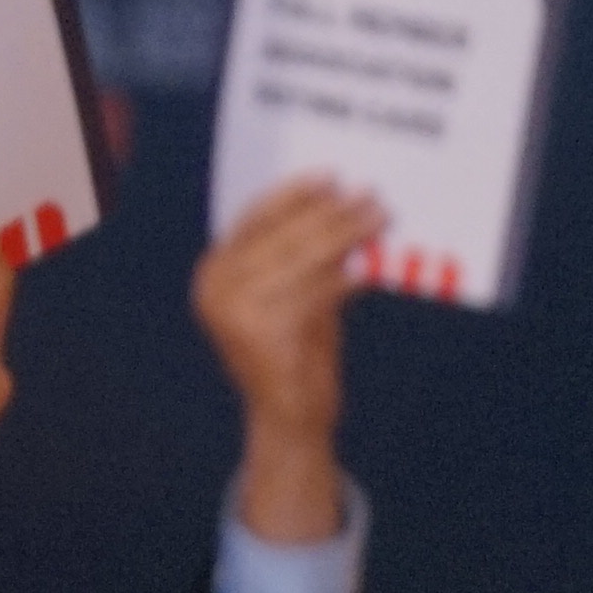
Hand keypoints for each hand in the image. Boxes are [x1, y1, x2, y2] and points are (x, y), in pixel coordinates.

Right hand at [194, 177, 382, 541]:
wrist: (287, 416)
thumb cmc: (293, 349)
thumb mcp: (288, 294)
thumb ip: (298, 255)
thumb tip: (341, 204)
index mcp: (212, 275)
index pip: (253, 219)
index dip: (293, 194)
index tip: (331, 176)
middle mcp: (217, 291)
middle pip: (283, 234)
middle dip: (332, 212)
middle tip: (371, 195)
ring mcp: (239, 313)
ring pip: (305, 257)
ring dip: (348, 234)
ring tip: (380, 219)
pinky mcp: (269, 334)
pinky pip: (320, 290)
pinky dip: (350, 274)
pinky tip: (372, 264)